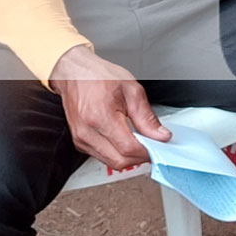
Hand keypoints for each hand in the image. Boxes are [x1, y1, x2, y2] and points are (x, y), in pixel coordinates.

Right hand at [49, 45, 169, 169]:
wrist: (74, 73)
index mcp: (101, 117)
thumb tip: (161, 135)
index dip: (148, 151)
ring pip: (111, 162)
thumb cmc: (99, 77)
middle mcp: (87, 133)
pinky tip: (125, 139)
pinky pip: (102, 156)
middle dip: (140, 157)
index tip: (160, 145)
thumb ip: (147, 117)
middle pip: (119, 161)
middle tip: (153, 145)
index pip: (128, 148)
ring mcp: (81, 139)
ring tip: (140, 140)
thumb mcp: (132, 90)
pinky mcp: (79, 142)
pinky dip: (117, 152)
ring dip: (129, 156)